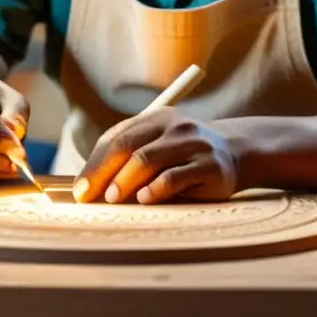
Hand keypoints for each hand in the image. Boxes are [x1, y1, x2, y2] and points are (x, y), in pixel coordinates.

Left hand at [72, 108, 240, 204]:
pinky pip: (175, 176)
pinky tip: (144, 199)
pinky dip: (155, 189)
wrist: (236, 154)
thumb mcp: (159, 148)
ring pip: (148, 159)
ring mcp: (192, 144)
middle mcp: (174, 126)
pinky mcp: (208, 165)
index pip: (116, 138)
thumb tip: (92, 187)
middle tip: (90, 196)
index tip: (81, 189)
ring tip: (113, 199)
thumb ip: (131, 158)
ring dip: (125, 181)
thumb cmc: (185, 157)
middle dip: (103, 173)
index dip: (95, 164)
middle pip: (128, 146)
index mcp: (156, 118)